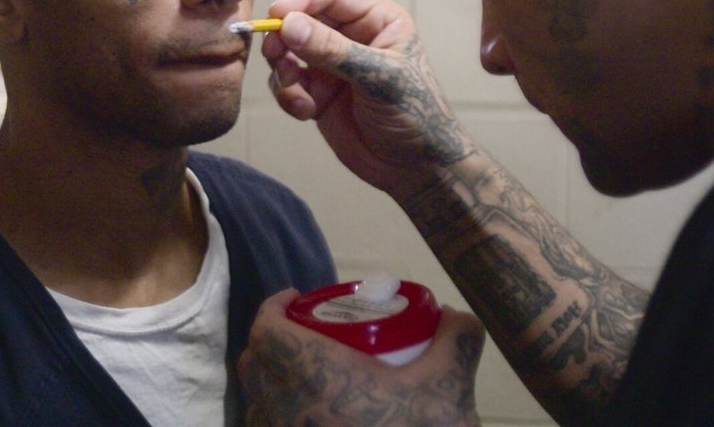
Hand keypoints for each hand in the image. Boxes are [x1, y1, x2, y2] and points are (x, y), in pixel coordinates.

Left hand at [239, 289, 484, 426]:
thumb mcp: (448, 392)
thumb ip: (457, 343)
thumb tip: (457, 316)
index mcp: (309, 376)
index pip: (266, 329)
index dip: (276, 307)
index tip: (298, 299)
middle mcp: (279, 410)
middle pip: (256, 364)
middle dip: (277, 341)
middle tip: (313, 334)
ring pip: (259, 402)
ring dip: (277, 382)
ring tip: (316, 377)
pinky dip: (282, 417)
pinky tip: (319, 420)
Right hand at [262, 0, 474, 201]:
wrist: (415, 167)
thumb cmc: (414, 114)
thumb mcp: (378, 77)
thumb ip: (333, 50)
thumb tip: (290, 24)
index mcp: (377, 19)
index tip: (278, 15)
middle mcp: (351, 36)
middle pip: (302, 18)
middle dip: (284, 36)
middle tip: (276, 55)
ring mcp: (331, 64)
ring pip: (288, 51)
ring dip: (283, 70)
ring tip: (297, 93)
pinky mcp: (317, 92)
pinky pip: (286, 82)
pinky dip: (288, 95)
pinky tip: (306, 111)